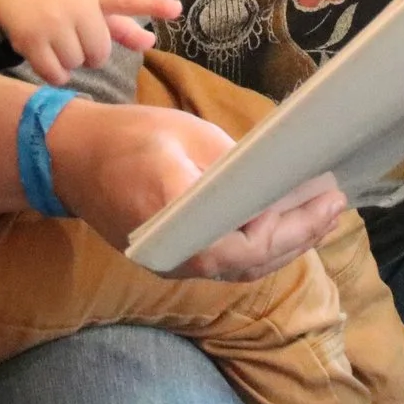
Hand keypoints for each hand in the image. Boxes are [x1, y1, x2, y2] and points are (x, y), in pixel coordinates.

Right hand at [0, 0, 181, 86]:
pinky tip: (48, 56)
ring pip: (78, 64)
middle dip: (91, 52)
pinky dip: (55, 74)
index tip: (177, 9)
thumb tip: (150, 42)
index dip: (152, 5)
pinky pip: (57, 75)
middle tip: (76, 36)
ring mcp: (53, 21)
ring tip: (57, 39)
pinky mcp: (31, 40)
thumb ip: (120, 23)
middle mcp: (76, 3)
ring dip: (71, 61)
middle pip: (100, 52)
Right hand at [45, 98, 345, 278]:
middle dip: (300, 236)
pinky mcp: (170, 258)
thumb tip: (281, 182)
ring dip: (282, 244)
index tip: (329, 201)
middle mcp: (176, 257)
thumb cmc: (127, 137)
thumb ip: (235, 166)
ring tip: (317, 215)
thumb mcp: (189, 136)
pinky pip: (222, 260)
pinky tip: (279, 222)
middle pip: (252, 262)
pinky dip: (256, 246)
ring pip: (240, 267)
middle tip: (335, 206)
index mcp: (180, 224)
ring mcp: (171, 263)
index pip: (250, 244)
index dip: (296, 227)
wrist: (69, 157)